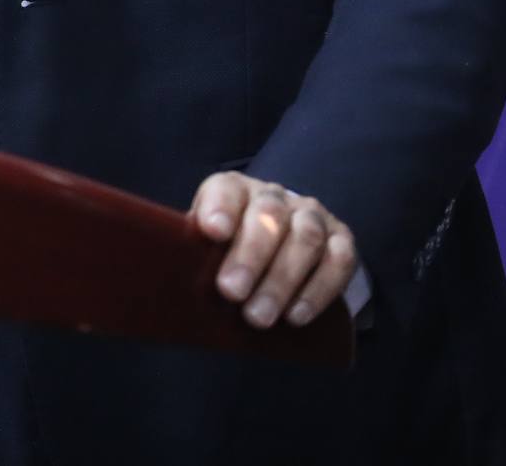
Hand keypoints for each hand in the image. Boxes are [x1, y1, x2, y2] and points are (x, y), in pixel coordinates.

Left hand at [190, 171, 357, 328]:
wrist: (281, 243)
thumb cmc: (230, 248)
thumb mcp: (206, 244)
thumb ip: (193, 251)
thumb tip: (162, 283)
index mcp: (235, 189)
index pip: (227, 189)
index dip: (220, 208)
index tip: (213, 232)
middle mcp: (275, 196)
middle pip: (268, 217)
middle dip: (250, 257)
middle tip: (232, 293)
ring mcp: (312, 215)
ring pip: (305, 239)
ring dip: (282, 280)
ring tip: (259, 315)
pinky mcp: (342, 239)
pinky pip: (338, 261)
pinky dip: (318, 290)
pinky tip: (296, 316)